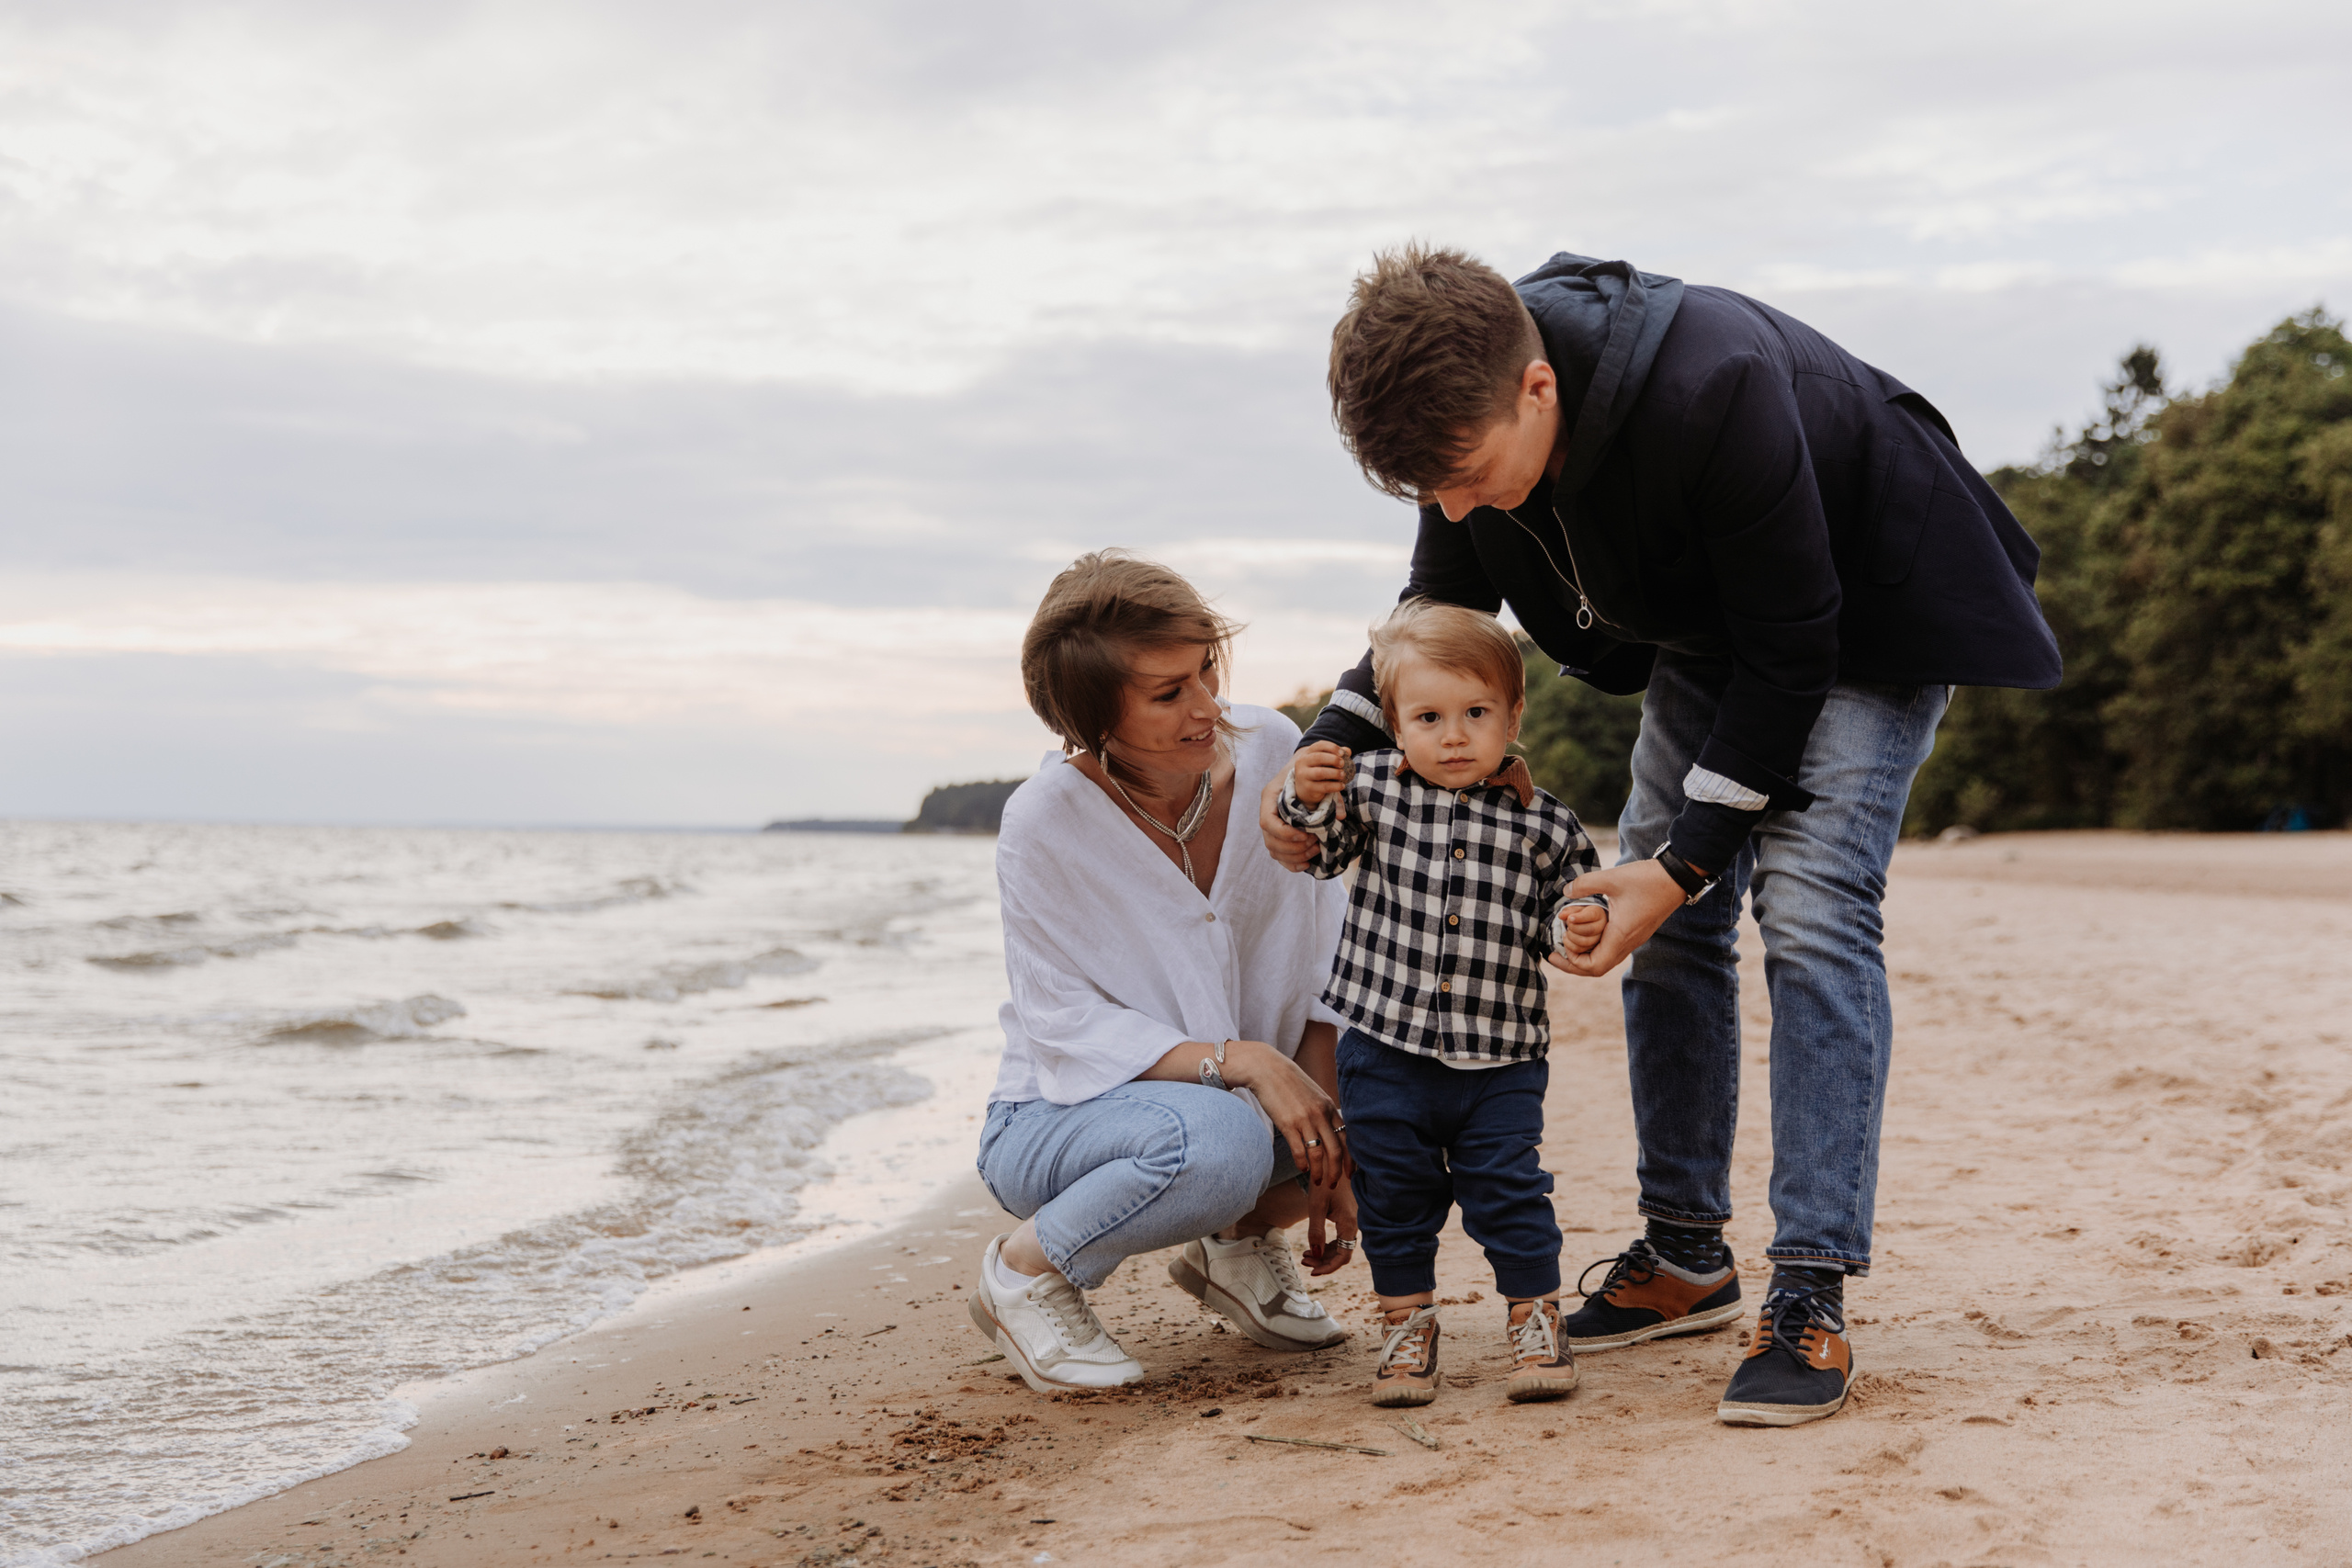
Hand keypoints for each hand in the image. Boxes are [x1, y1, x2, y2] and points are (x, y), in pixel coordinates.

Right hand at [1225, 1039, 1346, 1189]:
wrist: (1266, 1069)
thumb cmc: (1289, 1083)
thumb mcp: (1314, 1094)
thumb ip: (1324, 1112)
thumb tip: (1331, 1131)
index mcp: (1329, 1107)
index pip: (1347, 1138)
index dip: (1351, 1158)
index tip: (1351, 1172)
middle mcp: (1320, 1114)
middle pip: (1336, 1150)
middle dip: (1337, 1171)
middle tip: (1334, 1182)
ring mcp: (1305, 1119)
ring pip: (1318, 1153)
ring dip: (1319, 1172)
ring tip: (1318, 1181)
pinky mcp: (1288, 1124)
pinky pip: (1299, 1150)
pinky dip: (1302, 1164)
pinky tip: (1302, 1169)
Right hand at [1258, 774, 1320, 873]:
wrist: (1301, 768)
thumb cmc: (1306, 772)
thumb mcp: (1314, 778)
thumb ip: (1327, 796)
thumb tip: (1342, 816)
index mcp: (1270, 798)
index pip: (1267, 822)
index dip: (1284, 833)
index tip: (1304, 835)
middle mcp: (1267, 813)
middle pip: (1270, 841)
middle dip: (1293, 847)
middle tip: (1314, 842)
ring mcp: (1271, 826)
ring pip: (1274, 850)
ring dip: (1295, 855)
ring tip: (1315, 848)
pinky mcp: (1278, 836)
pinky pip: (1279, 856)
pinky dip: (1291, 863)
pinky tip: (1307, 863)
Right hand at [1290, 741, 1350, 807]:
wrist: (1304, 788)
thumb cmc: (1317, 771)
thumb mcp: (1324, 761)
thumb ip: (1335, 755)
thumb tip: (1348, 751)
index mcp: (1307, 753)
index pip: (1319, 745)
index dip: (1332, 748)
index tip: (1342, 753)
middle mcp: (1302, 762)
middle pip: (1318, 757)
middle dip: (1333, 759)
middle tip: (1343, 764)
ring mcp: (1303, 775)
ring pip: (1320, 772)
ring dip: (1335, 773)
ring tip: (1343, 775)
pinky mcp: (1308, 788)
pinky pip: (1323, 786)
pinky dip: (1335, 786)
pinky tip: (1342, 785)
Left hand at [1304, 1176, 1359, 1275]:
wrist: (1334, 1159)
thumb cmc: (1325, 1180)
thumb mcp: (1316, 1206)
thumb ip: (1316, 1232)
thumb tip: (1315, 1255)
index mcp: (1349, 1224)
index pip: (1343, 1257)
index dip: (1328, 1267)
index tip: (1313, 1271)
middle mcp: (1355, 1224)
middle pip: (1342, 1253)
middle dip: (1323, 1261)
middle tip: (1304, 1261)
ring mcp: (1353, 1220)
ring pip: (1342, 1246)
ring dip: (1325, 1253)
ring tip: (1306, 1254)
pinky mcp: (1349, 1216)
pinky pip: (1342, 1237)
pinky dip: (1328, 1244)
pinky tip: (1316, 1244)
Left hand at [1545, 859, 1692, 976]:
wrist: (1678, 877)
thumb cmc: (1648, 879)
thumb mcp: (1612, 878)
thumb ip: (1585, 884)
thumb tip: (1565, 892)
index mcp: (1621, 936)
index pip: (1594, 966)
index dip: (1573, 962)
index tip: (1558, 947)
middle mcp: (1629, 943)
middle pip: (1597, 968)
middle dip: (1574, 964)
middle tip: (1554, 953)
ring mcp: (1634, 939)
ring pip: (1606, 959)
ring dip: (1585, 954)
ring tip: (1567, 942)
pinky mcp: (1636, 932)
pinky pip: (1613, 948)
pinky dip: (1596, 946)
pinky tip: (1586, 932)